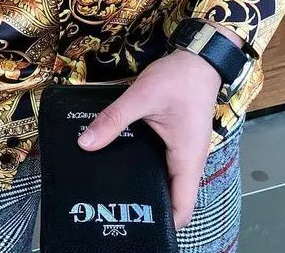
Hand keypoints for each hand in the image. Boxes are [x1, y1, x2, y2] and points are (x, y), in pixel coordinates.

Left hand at [76, 49, 222, 229]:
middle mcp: (189, 161)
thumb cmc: (178, 79)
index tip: (137, 225)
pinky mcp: (178, 140)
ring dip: (148, 186)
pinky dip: (148, 168)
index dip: (162, 223)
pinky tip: (125, 161)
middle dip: (149, 206)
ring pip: (167, 180)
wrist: (198, 58)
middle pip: (172, 198)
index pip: (181, 208)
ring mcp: (185, 151)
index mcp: (187, 159)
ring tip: (116, 189)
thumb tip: (85, 143)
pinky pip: (164, 163)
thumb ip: (114, 119)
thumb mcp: (142, 97)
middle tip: (117, 208)